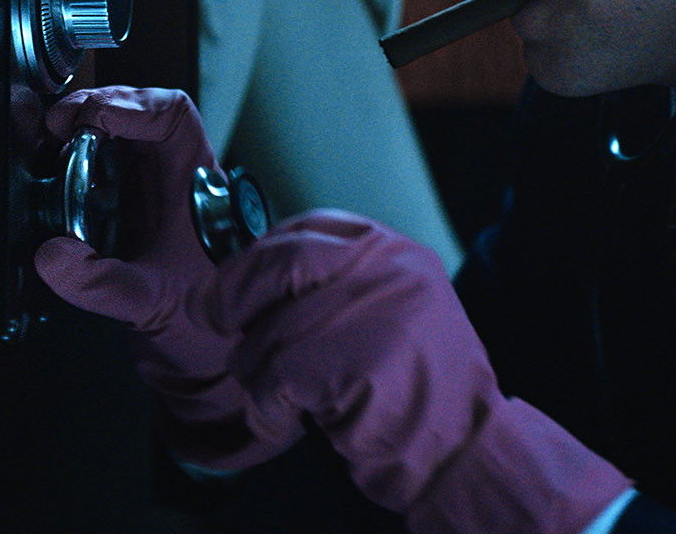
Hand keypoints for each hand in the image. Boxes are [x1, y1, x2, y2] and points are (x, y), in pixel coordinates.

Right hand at [31, 86, 303, 470]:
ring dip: (83, 127)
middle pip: (140, 110)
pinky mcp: (128, 203)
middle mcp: (174, 175)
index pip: (174, 116)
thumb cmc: (199, 321)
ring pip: (120, 131)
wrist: (210, 349)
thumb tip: (52, 254)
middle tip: (57, 127)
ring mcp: (150, 186)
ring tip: (50, 142)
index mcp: (195, 184)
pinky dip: (74, 157)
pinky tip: (52, 169)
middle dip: (96, 107)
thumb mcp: (150, 305)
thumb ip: (102, 284)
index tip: (94, 119)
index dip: (134, 105)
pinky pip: (101, 162)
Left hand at [220, 210, 631, 533]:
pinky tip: (288, 419)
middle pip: (279, 265)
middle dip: (232, 294)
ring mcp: (372, 315)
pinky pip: (274, 380)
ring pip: (268, 330)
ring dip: (256, 369)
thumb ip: (336, 282)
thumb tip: (247, 275)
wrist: (462, 446)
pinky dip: (268, 408)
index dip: (257, 255)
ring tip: (282, 393)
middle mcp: (387, 272)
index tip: (230, 282)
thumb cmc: (415, 384)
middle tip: (213, 317)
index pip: (308, 228)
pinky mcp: (351, 366)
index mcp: (396, 252)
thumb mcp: (391, 307)